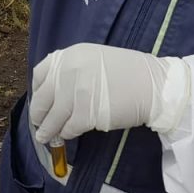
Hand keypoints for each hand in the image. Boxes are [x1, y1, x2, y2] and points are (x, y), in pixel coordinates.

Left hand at [29, 43, 190, 143]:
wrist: (156, 84)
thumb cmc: (130, 73)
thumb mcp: (96, 59)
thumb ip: (74, 70)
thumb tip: (55, 92)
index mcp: (71, 55)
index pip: (41, 73)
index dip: (37, 91)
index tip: (40, 101)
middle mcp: (69, 70)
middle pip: (43, 98)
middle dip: (38, 114)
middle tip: (39, 124)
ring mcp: (77, 92)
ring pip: (53, 117)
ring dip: (48, 130)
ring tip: (45, 137)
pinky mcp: (87, 113)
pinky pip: (69, 128)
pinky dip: (66, 133)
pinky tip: (68, 135)